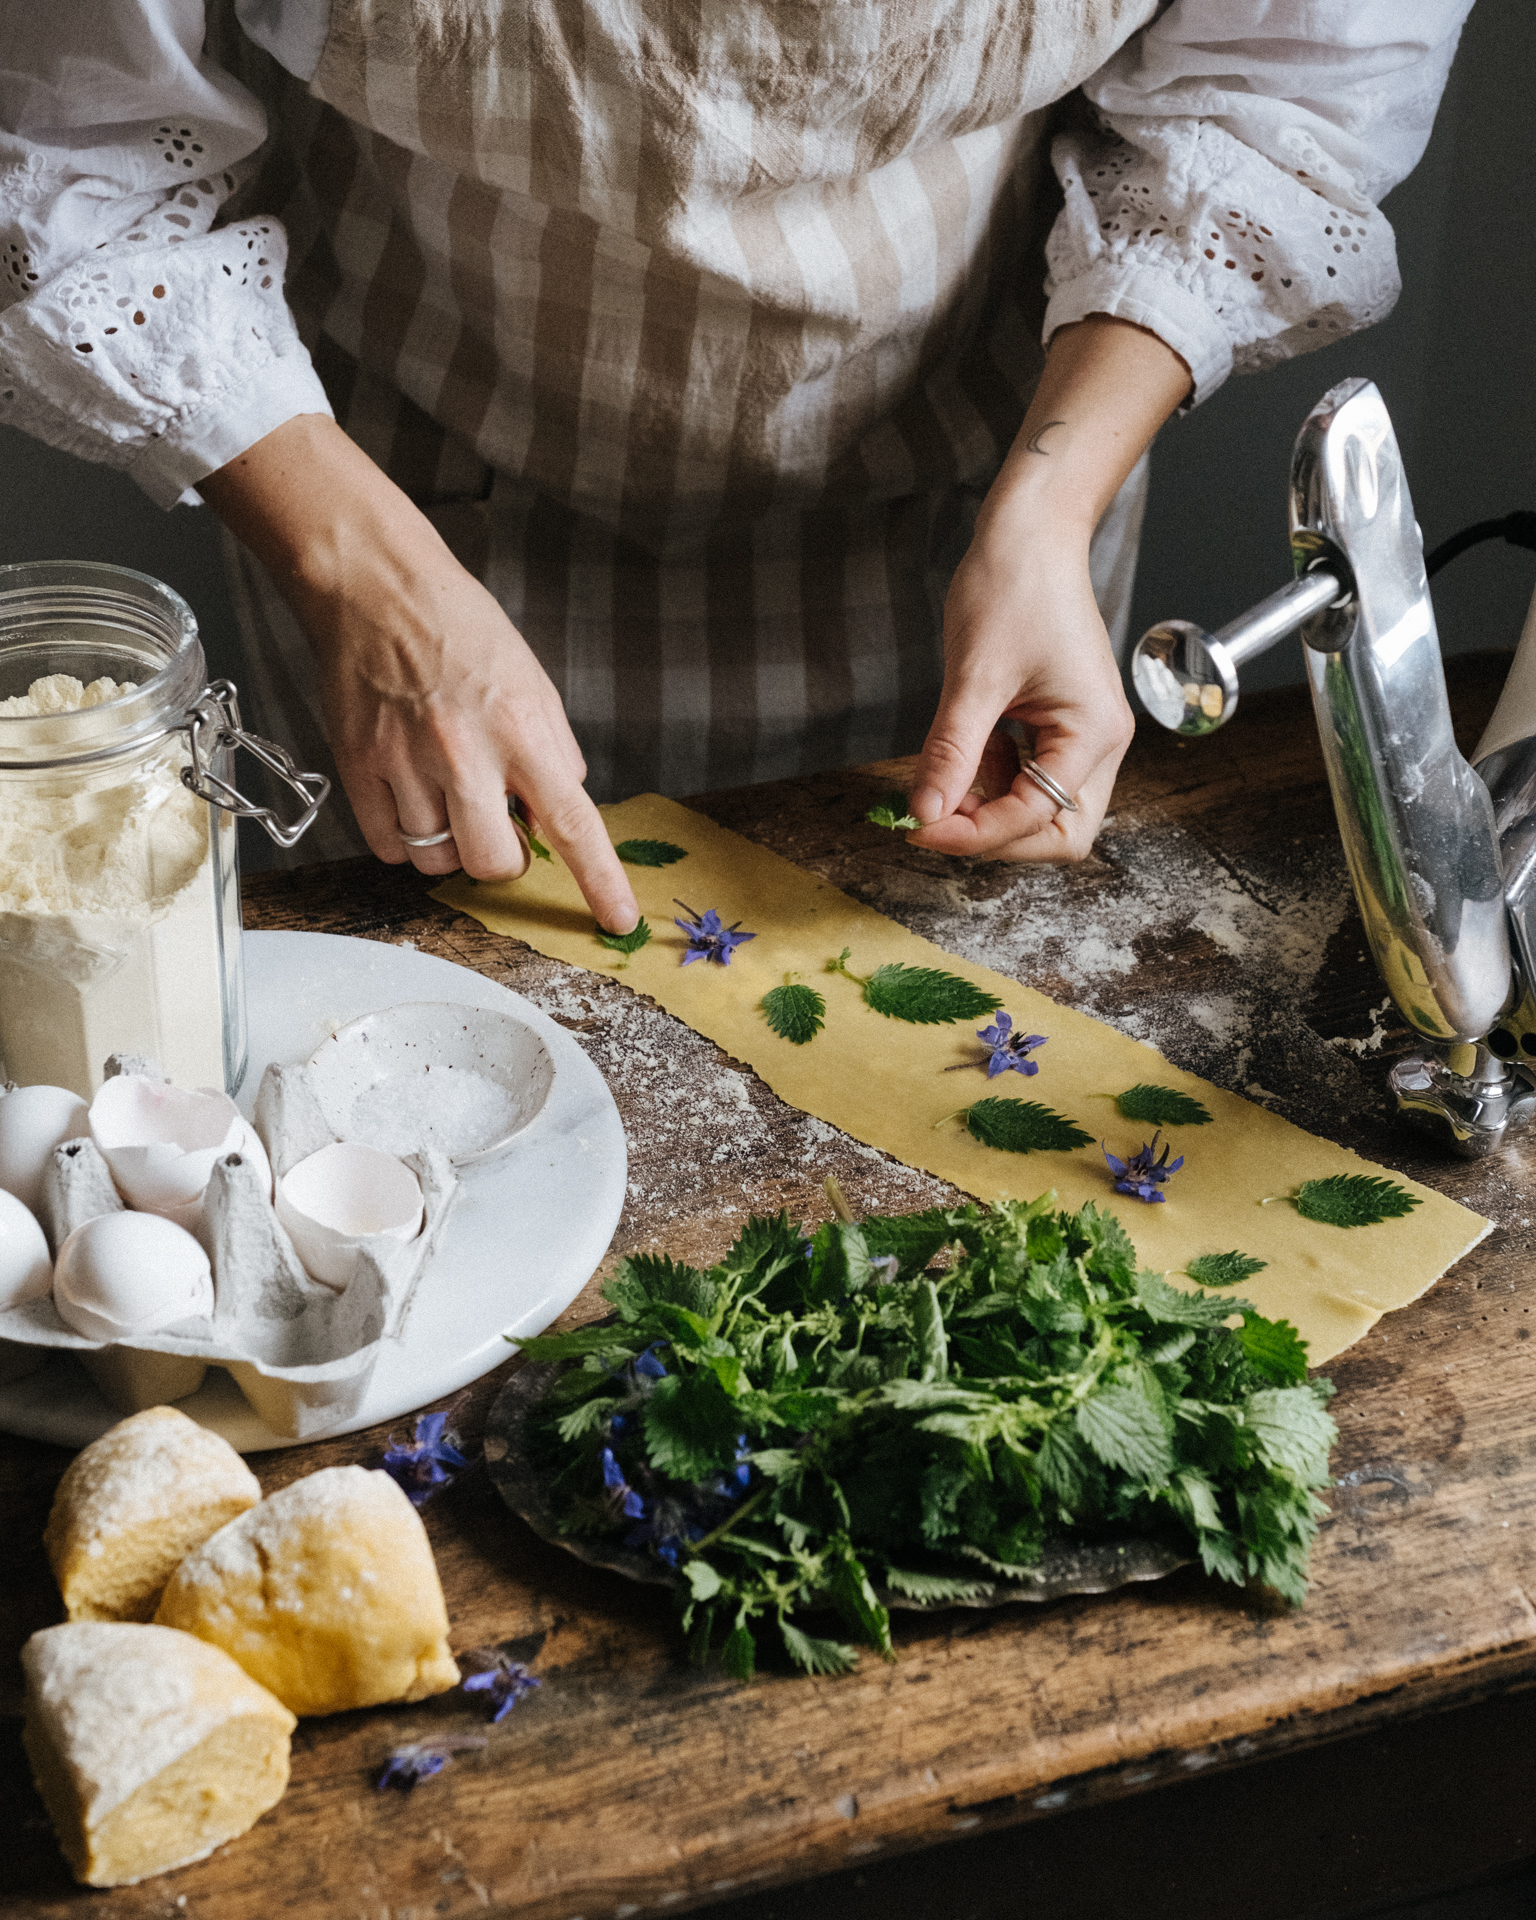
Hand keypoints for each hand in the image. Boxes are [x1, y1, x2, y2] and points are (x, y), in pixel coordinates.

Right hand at [200, 417, 639, 932]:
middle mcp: (465, 752)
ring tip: (444, 792)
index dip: (599, 882)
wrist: (374, 587)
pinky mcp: (357, 767)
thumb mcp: (531, 681)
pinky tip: (410, 793)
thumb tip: (557, 815)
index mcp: (521, 729)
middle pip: (492, 864)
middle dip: (501, 858)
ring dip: (449, 843)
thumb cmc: (459, 627)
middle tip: (494, 819)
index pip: (573, 824)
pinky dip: (403, 836)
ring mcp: (405, 762)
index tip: (617, 921)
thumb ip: (553, 753)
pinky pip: (386, 846)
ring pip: (435, 860)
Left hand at [908, 522, 1133, 861]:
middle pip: (1058, 832)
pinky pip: (1029, 777)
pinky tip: (964, 752)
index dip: (975, 833)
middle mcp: (1101, 742)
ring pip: (1042, 811)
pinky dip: (991, 780)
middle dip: (995, 835)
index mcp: (1094, 733)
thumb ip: (952, 753)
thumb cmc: (1013, 587)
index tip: (919, 827)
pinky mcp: (1060, 725)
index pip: (1038, 818)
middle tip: (935, 818)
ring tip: (944, 775)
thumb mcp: (973, 678)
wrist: (1030, 533)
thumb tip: (925, 813)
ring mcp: (1083, 735)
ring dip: (990, 808)